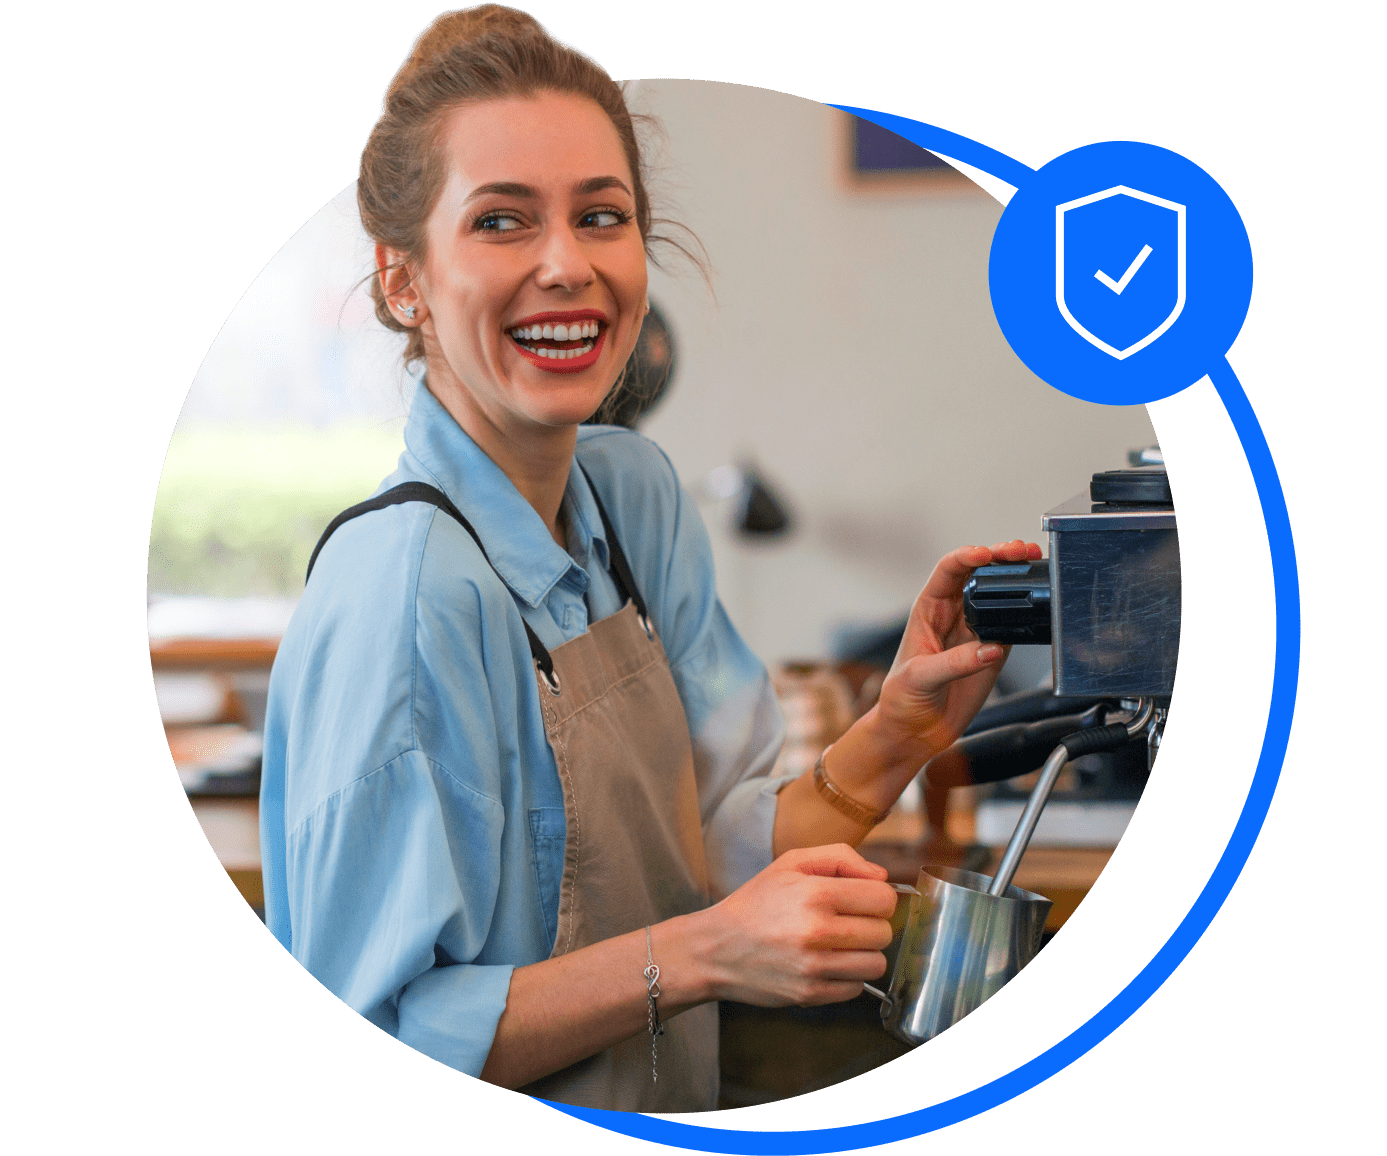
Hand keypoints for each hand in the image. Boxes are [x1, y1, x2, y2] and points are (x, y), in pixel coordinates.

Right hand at [690, 844, 896, 1006]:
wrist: (715, 948)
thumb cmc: (755, 903)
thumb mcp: (790, 864)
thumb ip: (840, 858)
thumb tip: (882, 877)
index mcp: (815, 893)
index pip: (883, 898)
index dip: (878, 897)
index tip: (863, 900)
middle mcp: (816, 931)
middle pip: (884, 932)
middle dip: (872, 925)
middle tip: (847, 923)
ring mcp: (813, 967)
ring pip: (876, 964)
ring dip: (864, 954)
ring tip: (840, 945)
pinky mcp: (810, 994)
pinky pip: (857, 989)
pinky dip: (848, 977)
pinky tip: (827, 964)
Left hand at [873, 540, 1041, 764]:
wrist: (915, 730)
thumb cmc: (902, 698)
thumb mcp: (918, 677)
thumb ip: (953, 663)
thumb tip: (988, 649)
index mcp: (928, 609)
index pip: (948, 571)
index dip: (967, 557)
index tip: (985, 554)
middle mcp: (954, 614)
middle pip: (979, 573)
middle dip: (1000, 556)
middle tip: (1021, 550)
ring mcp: (975, 630)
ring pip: (1000, 594)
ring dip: (1017, 577)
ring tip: (1035, 564)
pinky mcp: (993, 650)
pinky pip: (1013, 625)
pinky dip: (1027, 613)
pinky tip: (1038, 605)